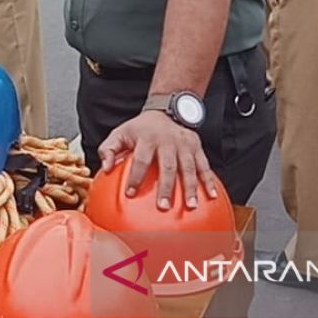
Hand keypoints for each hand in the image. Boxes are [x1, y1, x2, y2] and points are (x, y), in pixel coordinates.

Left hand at [99, 110, 217, 210]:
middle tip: (163, 206)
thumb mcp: (120, 133)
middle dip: (166, 187)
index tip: (130, 194)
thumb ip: (109, 149)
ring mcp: (184, 143)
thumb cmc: (140, 129)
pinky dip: (208, 180)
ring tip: (190, 206)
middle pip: (167, 166)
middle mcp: (167, 140)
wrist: (165, 110)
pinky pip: (204, 165)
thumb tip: (106, 168)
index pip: (140, 159)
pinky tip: (211, 195)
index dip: (135, 176)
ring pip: (188, 167)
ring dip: (190, 187)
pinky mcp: (196, 146)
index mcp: (147, 138)